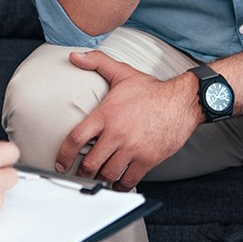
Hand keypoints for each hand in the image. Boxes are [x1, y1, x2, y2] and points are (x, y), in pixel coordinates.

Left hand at [54, 50, 200, 190]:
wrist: (182, 101)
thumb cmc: (151, 90)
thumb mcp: (122, 72)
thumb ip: (97, 61)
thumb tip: (74, 55)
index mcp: (106, 115)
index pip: (76, 138)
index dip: (64, 155)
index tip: (60, 163)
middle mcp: (117, 134)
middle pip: (90, 163)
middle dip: (82, 172)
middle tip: (80, 173)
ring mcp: (132, 148)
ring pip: (108, 174)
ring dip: (100, 179)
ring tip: (97, 178)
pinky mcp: (147, 160)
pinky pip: (128, 181)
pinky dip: (120, 186)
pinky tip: (117, 184)